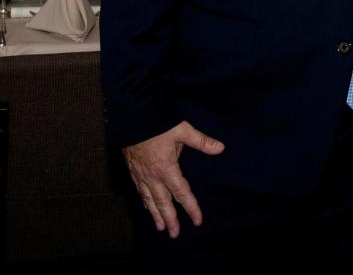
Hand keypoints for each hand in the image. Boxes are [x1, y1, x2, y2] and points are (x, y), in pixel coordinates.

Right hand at [123, 120, 224, 238]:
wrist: (132, 119)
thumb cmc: (158, 124)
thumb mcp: (183, 130)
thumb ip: (201, 141)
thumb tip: (220, 148)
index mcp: (167, 169)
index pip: (182, 193)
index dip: (191, 207)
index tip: (197, 220)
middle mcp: (153, 177)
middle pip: (163, 203)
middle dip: (170, 219)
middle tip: (175, 234)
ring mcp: (141, 176)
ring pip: (149, 200)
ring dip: (156, 215)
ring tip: (160, 228)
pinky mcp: (133, 172)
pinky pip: (140, 192)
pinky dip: (145, 202)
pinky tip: (147, 207)